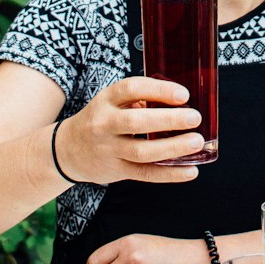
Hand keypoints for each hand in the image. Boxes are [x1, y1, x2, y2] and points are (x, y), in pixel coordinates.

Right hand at [55, 77, 205, 185]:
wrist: (68, 150)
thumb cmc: (101, 120)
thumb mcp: (112, 102)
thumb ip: (141, 99)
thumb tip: (182, 101)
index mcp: (106, 100)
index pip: (131, 89)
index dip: (158, 90)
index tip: (183, 94)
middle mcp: (104, 124)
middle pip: (136, 121)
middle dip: (168, 119)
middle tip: (195, 118)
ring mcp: (109, 149)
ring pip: (141, 151)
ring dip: (172, 148)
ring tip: (197, 142)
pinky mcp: (116, 171)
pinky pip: (145, 174)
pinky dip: (169, 174)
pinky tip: (190, 171)